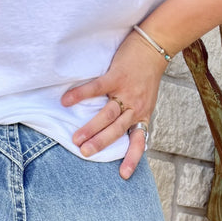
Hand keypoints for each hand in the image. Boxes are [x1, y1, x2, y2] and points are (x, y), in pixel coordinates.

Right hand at [61, 31, 166, 178]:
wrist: (155, 45)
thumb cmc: (146, 75)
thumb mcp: (146, 100)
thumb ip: (133, 116)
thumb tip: (114, 133)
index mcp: (142, 115)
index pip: (138, 141)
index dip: (132, 158)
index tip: (124, 175)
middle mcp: (135, 107)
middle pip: (116, 130)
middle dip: (100, 143)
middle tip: (85, 153)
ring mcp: (126, 92)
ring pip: (108, 114)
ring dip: (91, 127)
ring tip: (76, 139)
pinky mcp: (116, 75)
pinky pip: (96, 88)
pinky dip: (80, 94)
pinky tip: (66, 101)